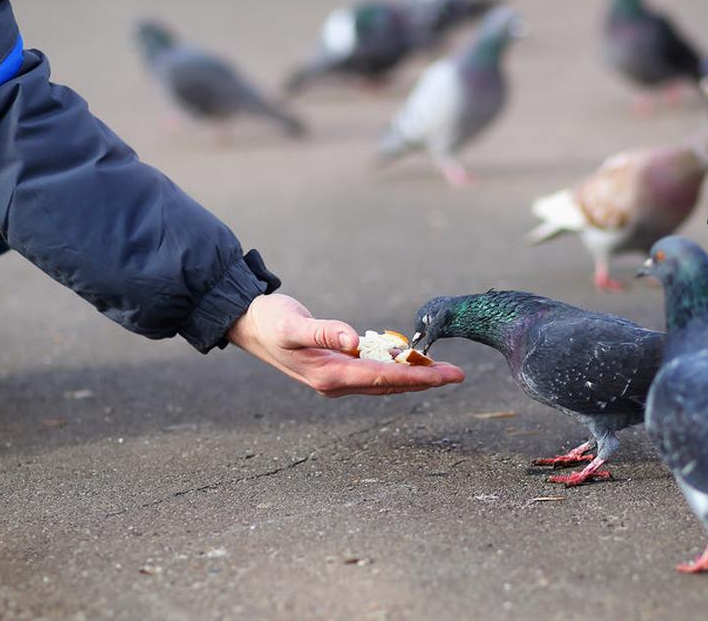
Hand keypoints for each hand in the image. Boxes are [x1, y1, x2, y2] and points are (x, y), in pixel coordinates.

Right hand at [227, 293, 464, 396]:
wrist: (249, 325)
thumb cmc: (270, 322)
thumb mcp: (292, 323)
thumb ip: (323, 331)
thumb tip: (353, 340)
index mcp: (330, 376)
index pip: (384, 379)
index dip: (417, 377)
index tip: (445, 375)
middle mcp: (337, 383)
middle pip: (390, 386)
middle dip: (425, 381)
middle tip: (458, 375)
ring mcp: (337, 379)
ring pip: (385, 382)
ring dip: (414, 377)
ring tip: (443, 370)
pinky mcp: (338, 369)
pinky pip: (375, 374)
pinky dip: (396, 369)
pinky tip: (412, 361)